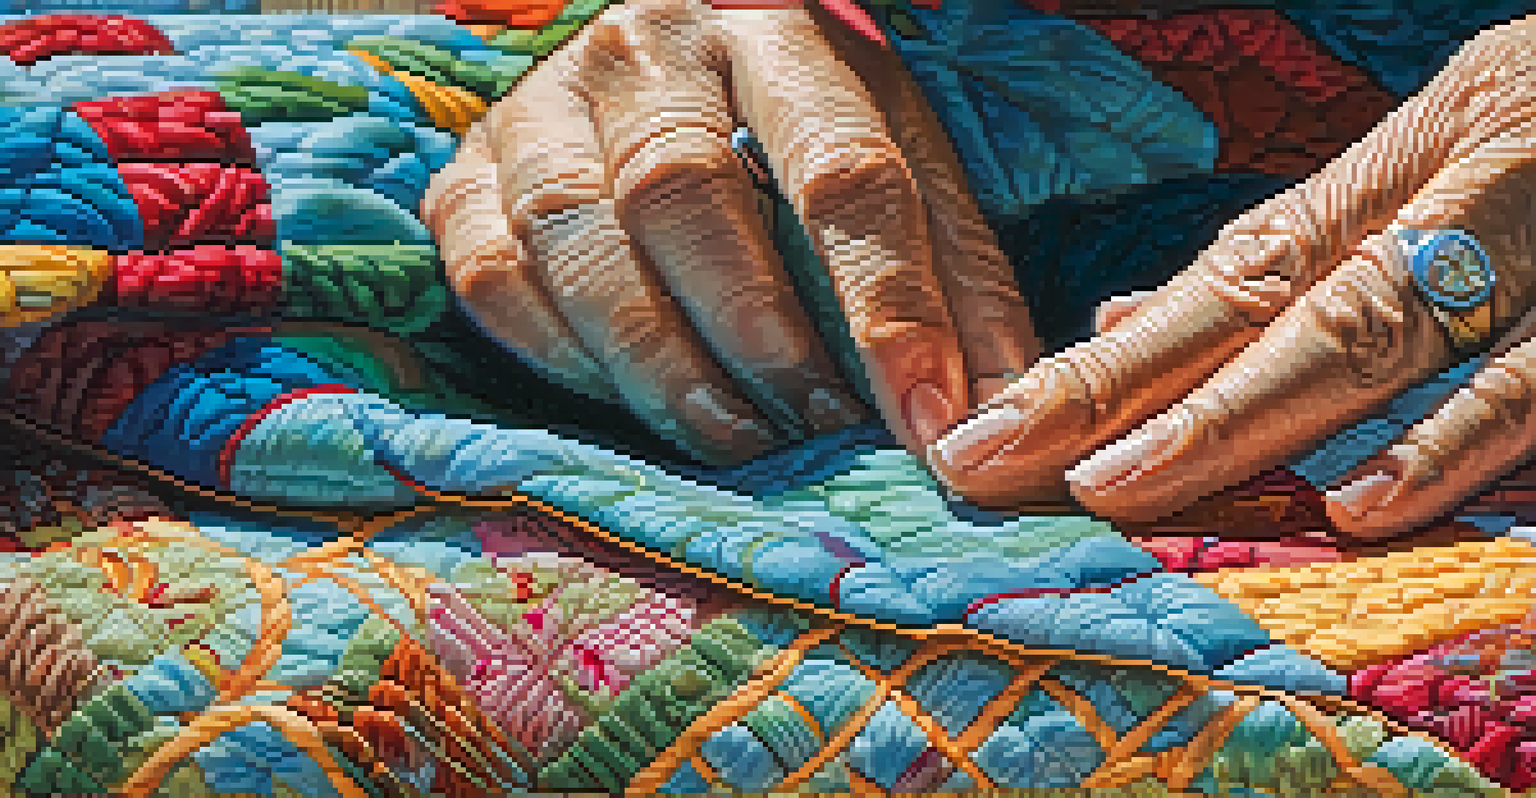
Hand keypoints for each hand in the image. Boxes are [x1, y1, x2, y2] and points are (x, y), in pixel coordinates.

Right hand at [423, 0, 1038, 464]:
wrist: (662, 69)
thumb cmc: (798, 131)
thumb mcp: (896, 164)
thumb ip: (952, 282)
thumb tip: (989, 417)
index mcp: (776, 29)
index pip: (837, 167)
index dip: (885, 303)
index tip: (924, 416)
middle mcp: (646, 48)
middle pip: (684, 192)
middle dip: (758, 333)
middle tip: (817, 426)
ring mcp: (541, 105)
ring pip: (574, 236)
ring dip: (658, 361)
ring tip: (736, 435)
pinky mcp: (466, 173)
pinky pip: (492, 274)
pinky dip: (561, 355)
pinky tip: (632, 396)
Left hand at [932, 15, 1535, 540]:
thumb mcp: (1430, 169)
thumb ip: (1294, 255)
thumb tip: (1125, 319)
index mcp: (1400, 176)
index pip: (1219, 285)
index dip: (1098, 365)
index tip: (991, 434)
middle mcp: (1455, 196)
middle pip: (1262, 309)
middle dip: (1124, 397)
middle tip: (1005, 464)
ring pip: (1377, 334)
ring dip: (1244, 420)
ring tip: (1126, 486)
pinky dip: (1461, 442)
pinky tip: (1366, 507)